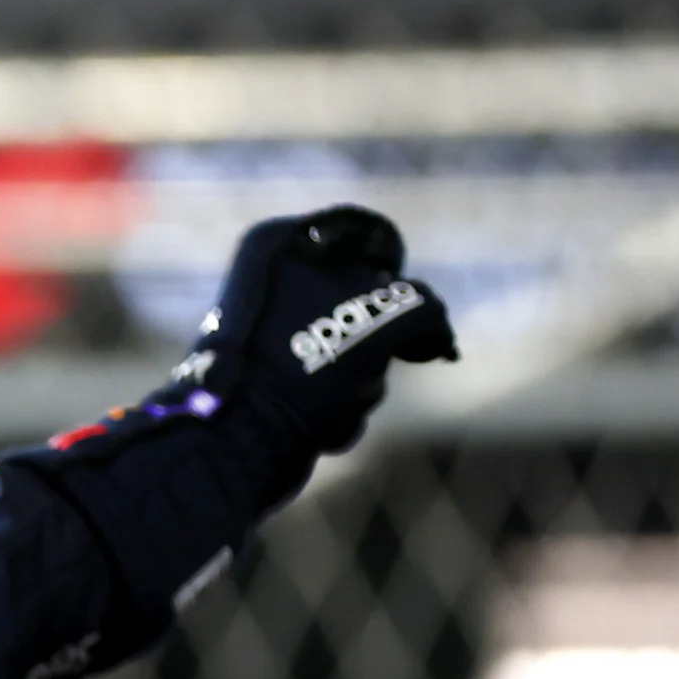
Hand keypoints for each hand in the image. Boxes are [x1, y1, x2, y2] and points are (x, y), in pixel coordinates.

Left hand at [153, 204, 457, 497]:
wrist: (241, 438)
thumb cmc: (305, 363)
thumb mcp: (387, 318)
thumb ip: (426, 310)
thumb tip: (437, 339)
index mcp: (282, 244)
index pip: (369, 240)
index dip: (395, 280)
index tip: (402, 313)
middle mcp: (271, 286)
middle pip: (371, 306)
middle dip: (377, 349)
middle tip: (359, 365)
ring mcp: (274, 340)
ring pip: (359, 356)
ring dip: (360, 388)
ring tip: (330, 400)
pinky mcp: (276, 388)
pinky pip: (333, 392)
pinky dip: (335, 414)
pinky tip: (316, 425)